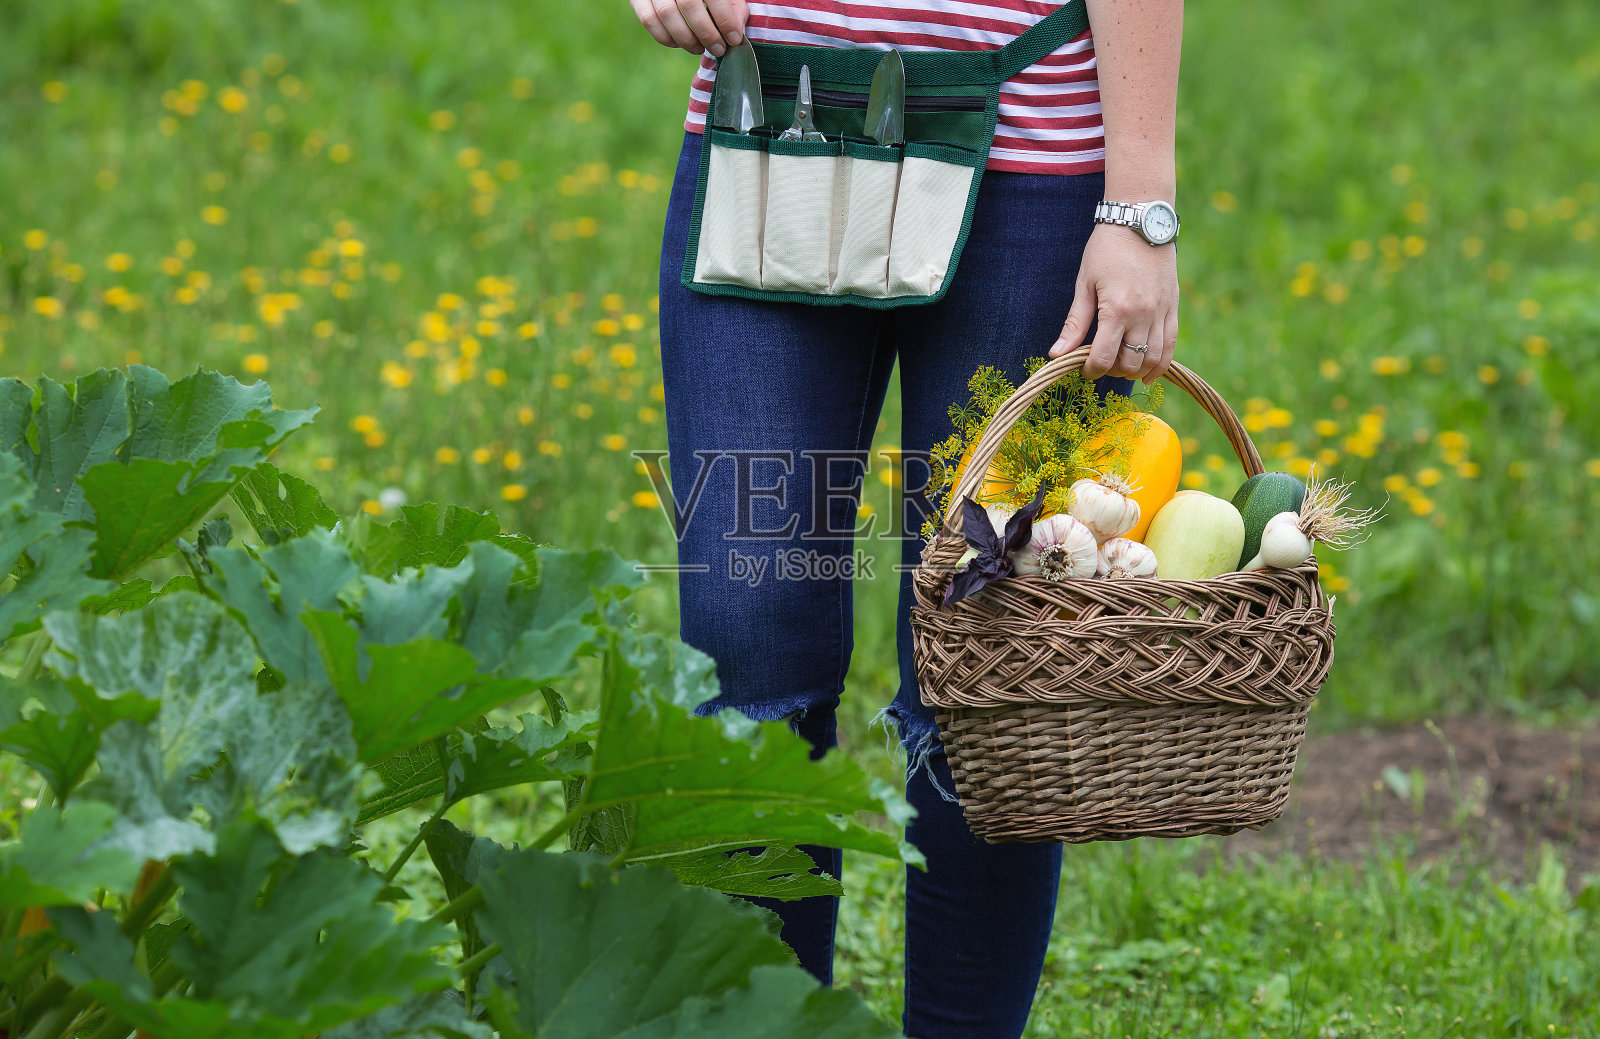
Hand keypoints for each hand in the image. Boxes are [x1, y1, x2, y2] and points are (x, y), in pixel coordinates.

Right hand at [630, 0, 748, 56]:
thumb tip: (737, 31)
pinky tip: (678, 43)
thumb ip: (732, 4)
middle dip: (706, 33)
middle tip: (718, 49)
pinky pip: (649, 21)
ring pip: (667, 16)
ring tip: (699, 48)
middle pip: (689, 6)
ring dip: (686, 40)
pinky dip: (665, 38)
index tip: (734, 38)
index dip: (725, 19)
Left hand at [1049, 223, 1178, 383]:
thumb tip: (1056, 354)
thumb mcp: (1084, 284)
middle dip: (1112, 371)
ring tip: (1120, 366)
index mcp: (1116, 309)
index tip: (1083, 369)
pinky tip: (1148, 373)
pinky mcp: (1173, 307)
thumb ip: (1074, 323)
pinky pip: (1171, 344)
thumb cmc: (1106, 249)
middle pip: (1129, 363)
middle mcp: (1143, 314)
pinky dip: (1161, 363)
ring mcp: (1162, 312)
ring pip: (1153, 358)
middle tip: (1100, 363)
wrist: (1140, 221)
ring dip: (1135, 370)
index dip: (1091, 371)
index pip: (1104, 358)